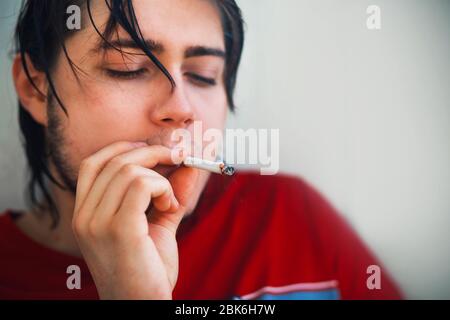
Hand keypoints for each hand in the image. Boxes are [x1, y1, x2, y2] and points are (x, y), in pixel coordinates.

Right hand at [72, 141, 198, 298]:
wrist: (143, 306)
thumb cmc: (148, 269)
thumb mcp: (158, 224)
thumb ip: (170, 193)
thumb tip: (187, 164)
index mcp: (84, 214)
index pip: (92, 163)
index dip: (123, 149)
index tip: (152, 151)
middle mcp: (83, 216)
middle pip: (115, 160)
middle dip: (154, 153)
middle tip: (179, 159)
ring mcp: (97, 222)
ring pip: (130, 170)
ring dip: (161, 178)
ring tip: (170, 203)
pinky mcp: (117, 228)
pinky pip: (142, 185)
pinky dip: (163, 188)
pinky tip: (169, 207)